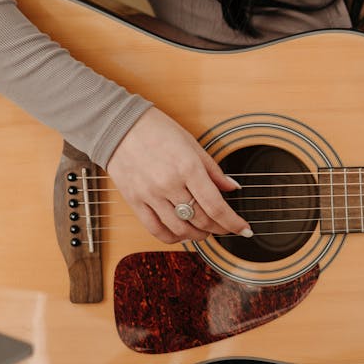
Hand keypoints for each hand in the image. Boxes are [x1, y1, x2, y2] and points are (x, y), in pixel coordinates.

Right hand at [106, 108, 251, 243]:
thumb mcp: (192, 144)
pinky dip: (173, 237)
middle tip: (226, 228)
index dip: (233, 223)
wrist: (119, 125)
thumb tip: (232, 188)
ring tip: (206, 231)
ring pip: (180, 229)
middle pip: (201, 220)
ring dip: (198, 235)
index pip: (216, 207)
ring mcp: (150, 195)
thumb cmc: (157, 130)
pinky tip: (182, 233)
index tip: (244, 229)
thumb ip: (213, 170)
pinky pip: (156, 229)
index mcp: (188, 168)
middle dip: (219, 229)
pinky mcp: (134, 201)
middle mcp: (169, 184)